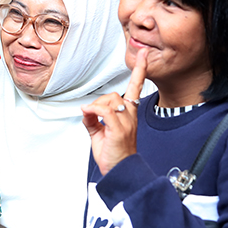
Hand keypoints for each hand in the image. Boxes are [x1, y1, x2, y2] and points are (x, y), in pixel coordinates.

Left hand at [81, 49, 147, 175]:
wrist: (120, 172)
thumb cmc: (113, 155)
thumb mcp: (99, 134)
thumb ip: (92, 120)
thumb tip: (85, 110)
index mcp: (128, 115)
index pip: (136, 88)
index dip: (140, 70)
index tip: (143, 55)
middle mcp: (130, 117)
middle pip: (114, 95)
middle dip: (100, 102)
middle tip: (93, 116)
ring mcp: (126, 123)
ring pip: (109, 101)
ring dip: (95, 108)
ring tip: (93, 122)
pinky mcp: (119, 130)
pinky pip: (104, 111)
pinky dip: (93, 111)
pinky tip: (88, 114)